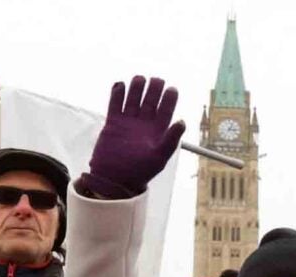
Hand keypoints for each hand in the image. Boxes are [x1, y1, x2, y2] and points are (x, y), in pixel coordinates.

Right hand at [78, 75, 185, 198]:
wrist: (114, 178)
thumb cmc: (140, 171)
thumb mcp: (160, 157)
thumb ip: (171, 139)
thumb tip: (182, 121)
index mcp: (158, 131)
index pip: (166, 109)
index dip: (169, 98)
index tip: (172, 89)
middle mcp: (144, 124)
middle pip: (150, 100)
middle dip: (154, 89)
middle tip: (156, 80)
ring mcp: (128, 122)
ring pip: (133, 98)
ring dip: (136, 87)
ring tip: (139, 80)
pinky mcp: (113, 122)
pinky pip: (115, 103)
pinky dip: (117, 93)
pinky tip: (120, 85)